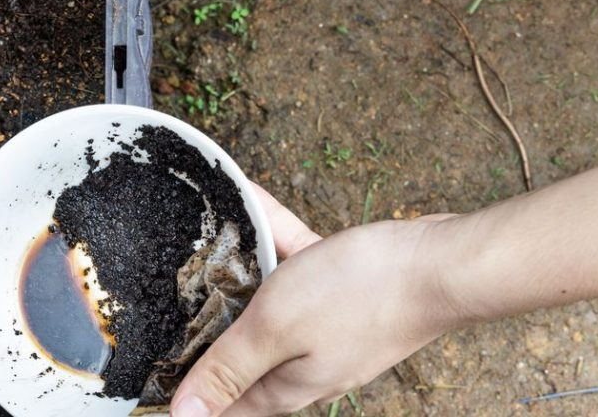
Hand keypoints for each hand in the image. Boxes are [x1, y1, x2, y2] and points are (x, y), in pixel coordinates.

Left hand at [172, 191, 460, 416]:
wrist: (442, 263)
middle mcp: (305, 361)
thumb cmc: (361, 295)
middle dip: (206, 323)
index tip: (156, 366)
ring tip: (205, 239)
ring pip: (267, 299)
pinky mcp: (343, 290)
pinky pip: (294, 260)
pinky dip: (273, 236)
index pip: (225, 404)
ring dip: (238, 269)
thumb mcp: (276, 329)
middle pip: (241, 349)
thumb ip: (229, 369)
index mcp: (285, 385)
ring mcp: (327, 325)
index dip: (190, 390)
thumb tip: (185, 416)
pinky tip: (253, 201)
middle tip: (172, 295)